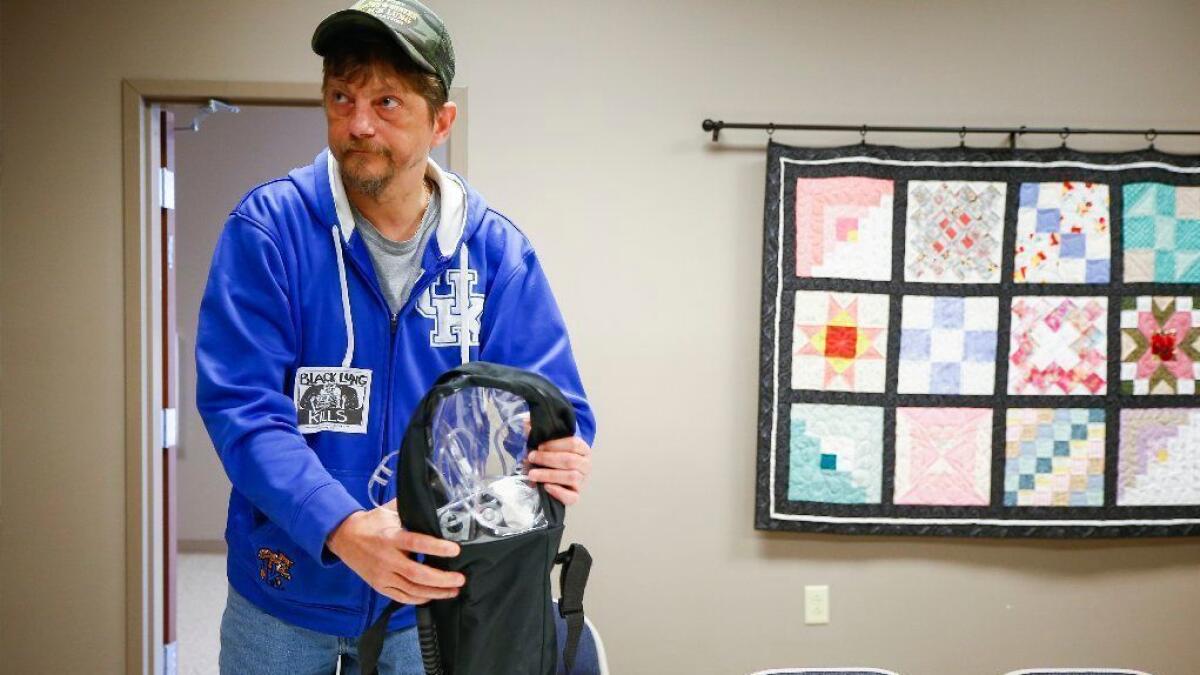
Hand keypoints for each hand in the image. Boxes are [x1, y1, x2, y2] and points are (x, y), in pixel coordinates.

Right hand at [326, 498, 464, 604]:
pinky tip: (432, 596)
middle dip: (441, 579)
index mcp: (391, 537)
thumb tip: (434, 498)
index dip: (437, 547)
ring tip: (453, 591)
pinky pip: (401, 597)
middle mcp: (387, 558)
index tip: (455, 550)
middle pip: (417, 573)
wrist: (344, 537)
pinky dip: (418, 599)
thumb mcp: (390, 510)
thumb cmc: (372, 523)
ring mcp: (382, 575)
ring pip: (411, 589)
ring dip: (435, 592)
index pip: (417, 543)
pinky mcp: (379, 586)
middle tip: (460, 579)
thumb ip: (410, 508)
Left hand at [525, 434, 591, 505]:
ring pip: (571, 477)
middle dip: (548, 459)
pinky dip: (559, 492)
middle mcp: (586, 464)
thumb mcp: (547, 443)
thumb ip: (538, 432)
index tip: (539, 446)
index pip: (573, 444)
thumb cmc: (553, 456)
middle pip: (570, 461)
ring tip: (532, 474)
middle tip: (531, 457)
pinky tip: (545, 487)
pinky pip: (572, 497)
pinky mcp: (576, 495)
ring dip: (549, 475)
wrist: (558, 474)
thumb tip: (526, 424)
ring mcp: (582, 481)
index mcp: (583, 448)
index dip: (555, 444)